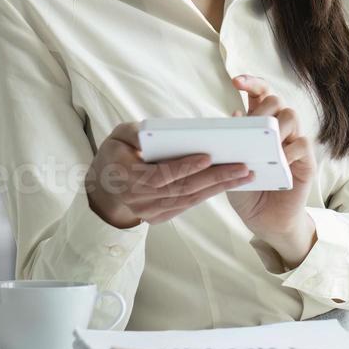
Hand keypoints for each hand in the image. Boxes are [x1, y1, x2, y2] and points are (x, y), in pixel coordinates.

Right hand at [84, 120, 253, 227]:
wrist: (104, 188)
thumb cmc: (114, 155)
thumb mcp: (117, 137)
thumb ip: (134, 132)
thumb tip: (153, 130)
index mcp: (127, 178)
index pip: (160, 175)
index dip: (184, 167)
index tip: (208, 157)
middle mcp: (139, 200)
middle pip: (182, 189)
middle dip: (215, 177)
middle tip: (242, 167)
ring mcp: (150, 212)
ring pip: (189, 199)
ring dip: (219, 187)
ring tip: (245, 175)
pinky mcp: (160, 217)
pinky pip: (188, 205)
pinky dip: (210, 194)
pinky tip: (230, 184)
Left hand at [224, 74, 317, 266]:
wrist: (264, 221)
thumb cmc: (247, 191)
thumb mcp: (231, 167)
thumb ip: (233, 143)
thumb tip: (233, 115)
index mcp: (260, 127)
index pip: (260, 95)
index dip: (251, 83)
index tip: (236, 81)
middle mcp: (278, 131)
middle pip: (276, 100)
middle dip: (263, 107)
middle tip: (252, 125)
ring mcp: (293, 144)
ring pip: (291, 116)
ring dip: (276, 126)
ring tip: (265, 144)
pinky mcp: (306, 160)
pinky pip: (302, 143)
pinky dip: (288, 149)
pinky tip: (278, 160)